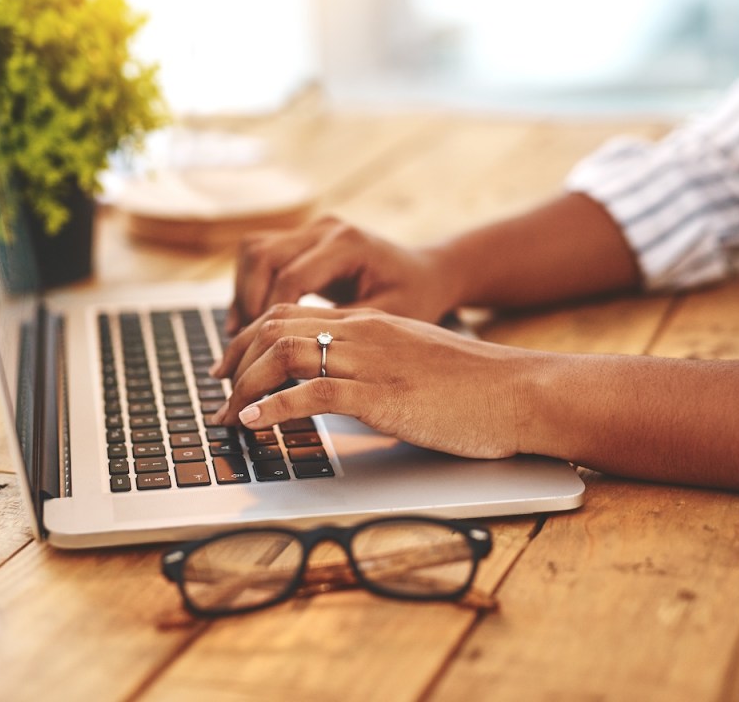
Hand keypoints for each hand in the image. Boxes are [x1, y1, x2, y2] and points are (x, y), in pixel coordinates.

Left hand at [211, 303, 542, 458]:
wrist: (522, 390)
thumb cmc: (477, 387)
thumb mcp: (416, 364)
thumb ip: (376, 367)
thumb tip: (339, 390)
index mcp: (372, 323)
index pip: (290, 315)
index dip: (249, 339)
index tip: (230, 367)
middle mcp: (365, 332)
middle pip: (275, 327)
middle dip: (234, 359)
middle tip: (216, 390)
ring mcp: (373, 362)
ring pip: (285, 355)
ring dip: (245, 387)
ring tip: (226, 415)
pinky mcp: (384, 395)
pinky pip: (314, 393)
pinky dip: (275, 407)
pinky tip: (255, 424)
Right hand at [226, 217, 457, 333]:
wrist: (429, 272)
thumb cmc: (415, 298)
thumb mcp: (386, 319)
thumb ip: (340, 333)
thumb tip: (292, 362)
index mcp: (348, 244)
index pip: (291, 277)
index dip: (269, 317)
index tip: (260, 356)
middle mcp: (326, 228)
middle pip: (262, 255)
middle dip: (247, 302)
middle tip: (241, 347)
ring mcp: (313, 228)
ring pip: (255, 250)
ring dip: (242, 292)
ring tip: (239, 335)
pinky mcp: (305, 237)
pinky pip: (263, 254)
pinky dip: (251, 285)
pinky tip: (250, 321)